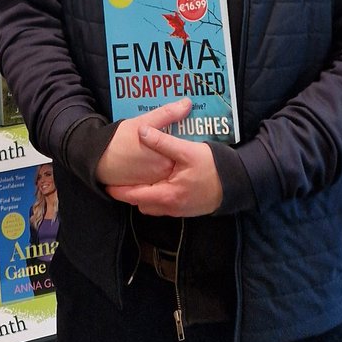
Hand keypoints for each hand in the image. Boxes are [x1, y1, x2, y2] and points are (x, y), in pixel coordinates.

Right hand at [95, 98, 191, 186]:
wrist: (96, 159)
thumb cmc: (118, 140)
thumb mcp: (143, 122)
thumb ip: (168, 113)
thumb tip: (187, 103)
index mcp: (166, 159)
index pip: (184, 151)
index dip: (186, 141)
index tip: (189, 132)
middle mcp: (162, 174)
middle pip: (177, 161)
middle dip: (178, 152)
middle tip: (177, 138)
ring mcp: (152, 182)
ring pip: (167, 171)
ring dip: (168, 161)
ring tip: (162, 149)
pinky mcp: (142, 186)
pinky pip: (155, 179)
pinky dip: (156, 170)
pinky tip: (151, 159)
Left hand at [105, 122, 223, 216]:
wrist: (236, 184)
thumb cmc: (212, 167)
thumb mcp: (187, 151)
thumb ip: (162, 141)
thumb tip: (141, 131)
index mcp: (166, 195)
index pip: (133, 196)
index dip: (118, 190)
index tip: (105, 183)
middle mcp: (169, 207)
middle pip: (140, 203)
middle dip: (129, 193)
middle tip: (119, 178)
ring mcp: (178, 210)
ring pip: (152, 205)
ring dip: (143, 194)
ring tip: (136, 178)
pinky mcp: (185, 208)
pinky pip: (163, 205)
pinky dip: (155, 195)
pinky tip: (158, 181)